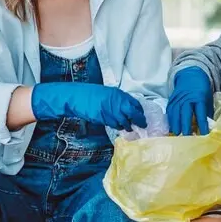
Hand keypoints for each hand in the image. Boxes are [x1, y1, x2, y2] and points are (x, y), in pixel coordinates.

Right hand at [31, 83, 145, 130]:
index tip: (142, 115)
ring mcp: (110, 111)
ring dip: (127, 125)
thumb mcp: (109, 93)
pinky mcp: (103, 119)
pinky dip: (117, 126)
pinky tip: (118, 126)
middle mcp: (117, 103)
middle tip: (142, 125)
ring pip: (124, 122)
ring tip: (129, 127)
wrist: (78, 96)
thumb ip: (119, 100)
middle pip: (133, 114)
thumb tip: (129, 107)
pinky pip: (114, 124)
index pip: (135, 104)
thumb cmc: (92, 94)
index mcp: (119, 94)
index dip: (140, 111)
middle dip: (139, 121)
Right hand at [167, 67, 212, 135]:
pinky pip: (170, 110)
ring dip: (175, 124)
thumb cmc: (202, 91)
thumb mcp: (208, 100)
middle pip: (185, 112)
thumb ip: (208, 113)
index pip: (201, 113)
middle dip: (185, 125)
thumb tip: (210, 128)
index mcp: (199, 97)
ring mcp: (178, 98)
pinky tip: (171, 127)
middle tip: (186, 136)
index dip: (202, 124)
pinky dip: (170, 120)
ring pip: (175, 112)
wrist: (191, 76)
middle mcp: (187, 97)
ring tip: (177, 134)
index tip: (204, 134)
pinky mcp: (171, 99)